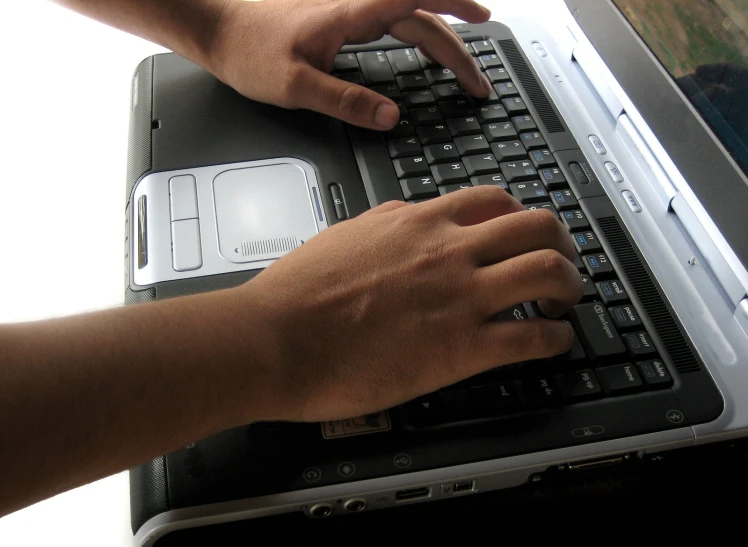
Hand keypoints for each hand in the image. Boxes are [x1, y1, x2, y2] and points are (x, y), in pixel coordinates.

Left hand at [208, 0, 493, 128]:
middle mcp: (354, 7)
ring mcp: (348, 12)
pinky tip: (421, 48)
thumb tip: (390, 117)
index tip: (483, 21)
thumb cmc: (249, 51)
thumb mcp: (296, 86)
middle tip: (478, 83)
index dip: (454, 7)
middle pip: (420, 18)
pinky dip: (416, 34)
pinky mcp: (339, 20)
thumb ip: (345, 101)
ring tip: (464, 63)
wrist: (218, 29)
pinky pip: (391, 22)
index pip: (415, 3)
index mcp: (350, 15)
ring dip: (440, 39)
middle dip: (456, 48)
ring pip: (408, 19)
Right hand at [230, 187, 582, 422]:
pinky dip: (556, 337)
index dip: (521, 217)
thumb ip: (387, 223)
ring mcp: (461, 297)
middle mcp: (449, 251)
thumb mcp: (345, 236)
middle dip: (562, 243)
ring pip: (549, 273)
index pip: (495, 201)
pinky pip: (534, 337)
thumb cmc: (298, 293)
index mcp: (419, 224)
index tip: (524, 234)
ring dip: (570, 285)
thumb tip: (407, 217)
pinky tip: (552, 341)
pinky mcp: (462, 348)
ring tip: (564, 301)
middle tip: (562, 262)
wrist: (277, 338)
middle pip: (538, 227)